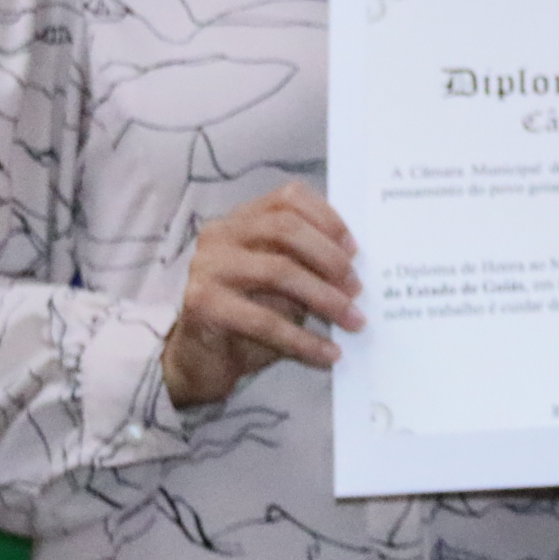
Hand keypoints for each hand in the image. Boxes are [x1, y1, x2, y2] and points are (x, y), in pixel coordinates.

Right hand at [161, 181, 363, 406]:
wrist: (201, 362)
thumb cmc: (249, 316)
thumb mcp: (282, 284)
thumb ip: (307, 265)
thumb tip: (354, 271)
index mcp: (241, 219)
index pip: (288, 197)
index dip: (327, 218)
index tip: (355, 250)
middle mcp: (220, 234)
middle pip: (285, 228)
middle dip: (329, 258)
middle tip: (357, 289)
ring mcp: (207, 266)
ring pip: (278, 271)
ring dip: (324, 298)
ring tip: (353, 321)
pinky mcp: (203, 304)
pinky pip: (264, 320)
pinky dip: (304, 340)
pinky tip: (328, 354)